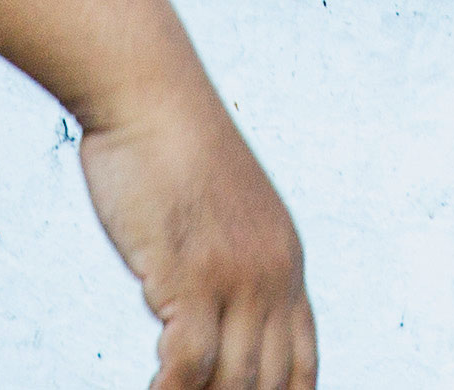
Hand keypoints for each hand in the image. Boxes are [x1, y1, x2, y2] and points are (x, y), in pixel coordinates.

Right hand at [81, 100, 316, 389]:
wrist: (150, 93)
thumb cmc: (170, 146)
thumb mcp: (220, 211)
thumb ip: (226, 265)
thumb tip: (203, 312)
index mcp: (287, 261)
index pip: (302, 363)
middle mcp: (273, 275)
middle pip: (270, 382)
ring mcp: (236, 277)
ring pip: (232, 382)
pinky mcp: (194, 275)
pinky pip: (189, 365)